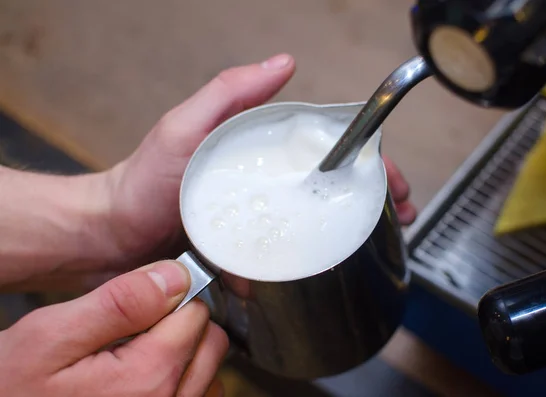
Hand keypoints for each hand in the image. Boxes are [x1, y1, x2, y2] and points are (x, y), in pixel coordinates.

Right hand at [0, 260, 227, 395]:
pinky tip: (145, 377)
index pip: (198, 313)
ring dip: (186, 354)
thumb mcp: (51, 336)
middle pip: (211, 342)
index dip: (174, 296)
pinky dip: (183, 382)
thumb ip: (121, 303)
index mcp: (148, 377)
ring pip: (210, 372)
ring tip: (139, 353)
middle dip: (184, 323)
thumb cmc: (12, 391)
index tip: (146, 299)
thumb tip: (176, 275)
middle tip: (139, 325)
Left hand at [103, 53, 415, 268]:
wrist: (115, 237)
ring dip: (353, 233)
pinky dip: (314, 264)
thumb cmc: (144, 180)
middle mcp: (265, 184)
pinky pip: (288, 258)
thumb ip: (228, 93)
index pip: (326, 149)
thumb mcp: (185, 128)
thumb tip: (282, 63)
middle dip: (371, 200)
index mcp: (260, 152)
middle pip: (331, 188)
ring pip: (317, 224)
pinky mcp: (249, 253)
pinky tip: (334, 270)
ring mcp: (260, 219)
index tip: (390, 177)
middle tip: (397, 216)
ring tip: (377, 245)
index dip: (365, 161)